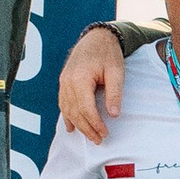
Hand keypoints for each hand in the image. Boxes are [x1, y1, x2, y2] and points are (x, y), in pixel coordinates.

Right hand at [58, 25, 125, 142]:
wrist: (96, 37)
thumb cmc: (108, 54)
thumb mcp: (116, 72)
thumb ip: (114, 93)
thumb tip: (114, 115)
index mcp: (80, 78)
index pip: (85, 108)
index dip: (95, 123)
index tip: (105, 133)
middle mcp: (67, 81)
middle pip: (75, 112)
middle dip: (87, 128)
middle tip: (99, 140)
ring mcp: (63, 82)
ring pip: (67, 109)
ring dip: (78, 125)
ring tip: (90, 137)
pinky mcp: (64, 82)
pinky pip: (63, 103)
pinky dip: (67, 116)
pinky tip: (71, 127)